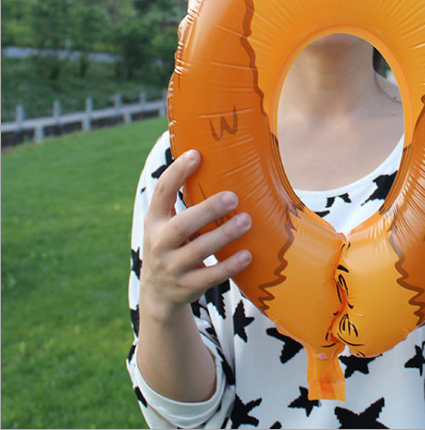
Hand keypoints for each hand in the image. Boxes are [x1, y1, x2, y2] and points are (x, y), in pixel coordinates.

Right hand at [140, 149, 252, 316]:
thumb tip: (217, 161)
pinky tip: (247, 254)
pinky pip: (211, 276)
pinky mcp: (187, 287)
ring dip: (224, 235)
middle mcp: (159, 243)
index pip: (162, 192)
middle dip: (208, 210)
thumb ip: (185, 201)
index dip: (177, 172)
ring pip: (199, 250)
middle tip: (233, 197)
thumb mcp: (167, 223)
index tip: (197, 154)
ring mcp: (172, 267)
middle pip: (182, 225)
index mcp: (155, 220)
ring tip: (247, 220)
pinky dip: (230, 266)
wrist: (158, 292)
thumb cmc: (172, 243)